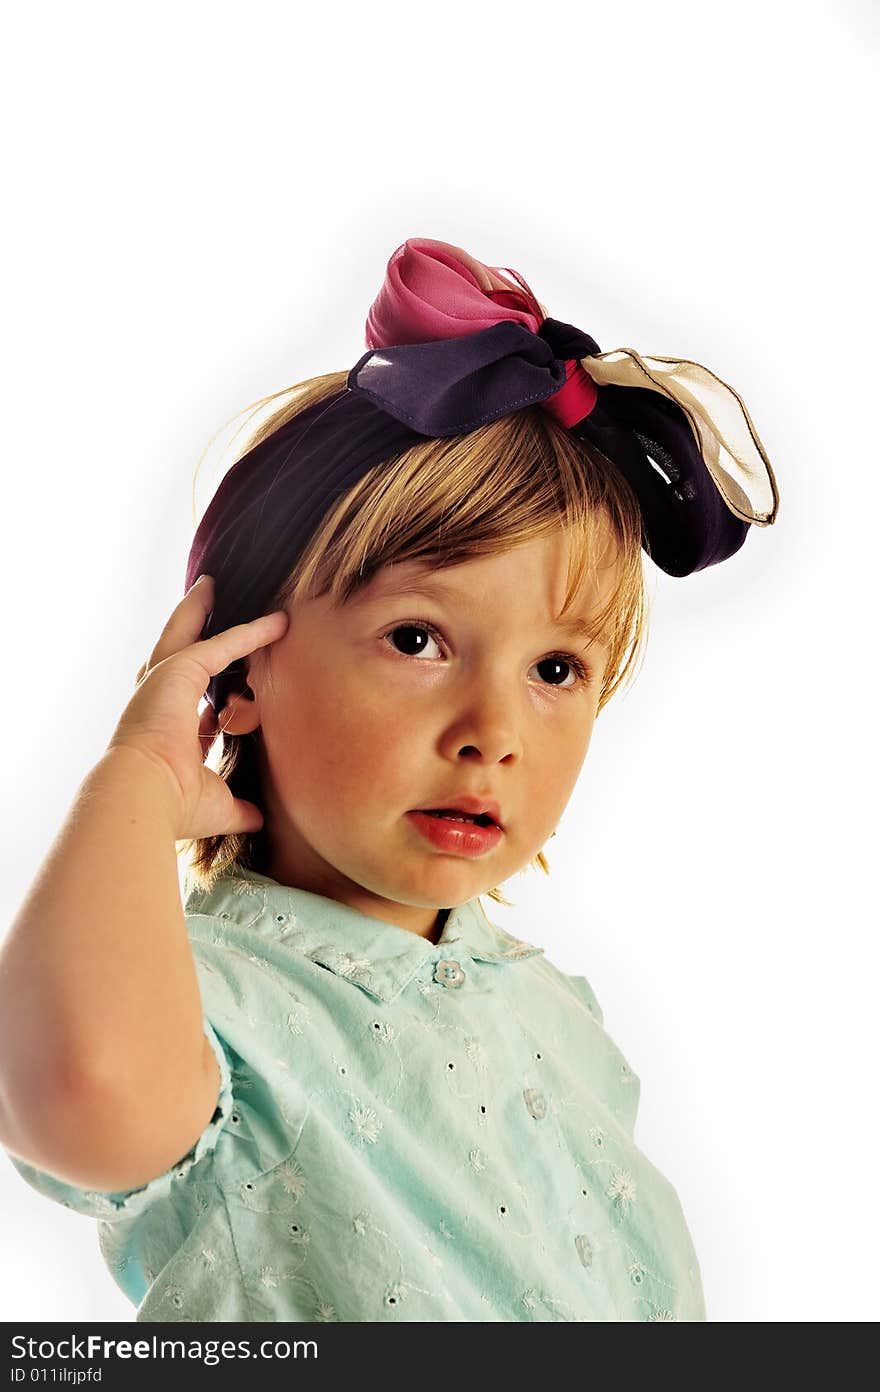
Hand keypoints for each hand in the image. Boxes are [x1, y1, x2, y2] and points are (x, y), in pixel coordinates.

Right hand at [106, 575, 287, 841]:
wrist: (144, 796)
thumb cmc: (172, 807)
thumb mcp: (217, 807)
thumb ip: (240, 808)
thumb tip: (260, 820)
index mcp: (164, 734)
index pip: (187, 704)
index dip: (206, 698)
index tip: (224, 697)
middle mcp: (157, 702)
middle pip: (174, 654)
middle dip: (186, 629)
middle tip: (199, 603)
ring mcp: (164, 682)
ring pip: (185, 634)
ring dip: (200, 610)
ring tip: (211, 585)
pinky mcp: (180, 670)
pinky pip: (223, 644)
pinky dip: (251, 632)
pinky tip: (277, 622)